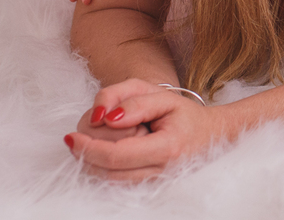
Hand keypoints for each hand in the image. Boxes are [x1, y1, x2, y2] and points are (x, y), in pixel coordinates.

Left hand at [64, 79, 222, 181]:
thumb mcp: (163, 95)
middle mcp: (163, 171)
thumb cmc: (185, 113)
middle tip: (81, 134)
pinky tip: (105, 152)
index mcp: (168, 147)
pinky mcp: (151, 187)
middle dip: (87, 153)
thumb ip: (134, 102)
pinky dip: (104, 168)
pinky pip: (118, 183)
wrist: (214, 135)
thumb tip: (106, 118)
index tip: (70, 136)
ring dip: (93, 162)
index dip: (88, 147)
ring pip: (110, 181)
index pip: (116, 155)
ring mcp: (158, 183)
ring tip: (95, 140)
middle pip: (108, 172)